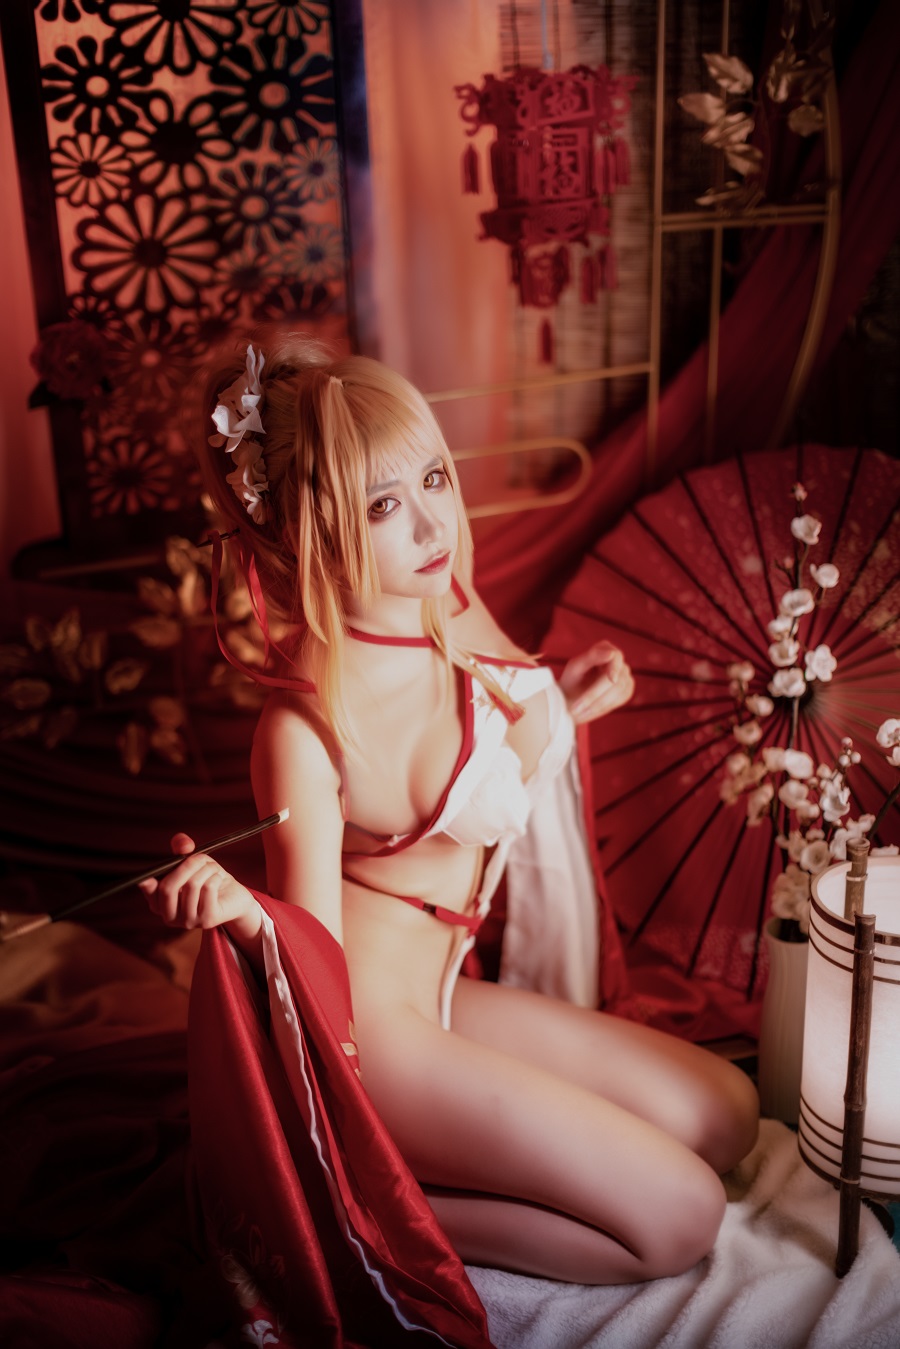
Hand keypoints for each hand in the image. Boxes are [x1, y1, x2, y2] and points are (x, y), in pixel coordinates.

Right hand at [139, 832, 255, 931]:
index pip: (150, 895)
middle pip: (168, 889)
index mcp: (160, 904)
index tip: (146, 878)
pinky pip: (208, 888)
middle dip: (186, 866)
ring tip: (213, 868)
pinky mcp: (207, 920)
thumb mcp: (192, 863)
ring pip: (192, 885)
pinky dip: (214, 876)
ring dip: (206, 868)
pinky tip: (218, 878)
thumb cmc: (206, 879)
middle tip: (200, 857)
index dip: (147, 886)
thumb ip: (182, 850)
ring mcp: (188, 921)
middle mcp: (171, 917)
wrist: (232, 897)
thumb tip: (184, 844)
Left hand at [559, 642, 634, 724]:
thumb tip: (612, 653)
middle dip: (596, 694)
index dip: (614, 668)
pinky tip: (590, 710)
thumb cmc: (571, 680)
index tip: (611, 679)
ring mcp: (624, 675)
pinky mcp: (626, 690)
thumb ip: (591, 657)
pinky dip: (605, 706)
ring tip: (579, 713)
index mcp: (604, 648)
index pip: (616, 656)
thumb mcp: (575, 667)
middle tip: (578, 707)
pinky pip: (621, 698)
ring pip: (619, 690)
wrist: (571, 698)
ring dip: (598, 703)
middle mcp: (617, 660)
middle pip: (616, 677)